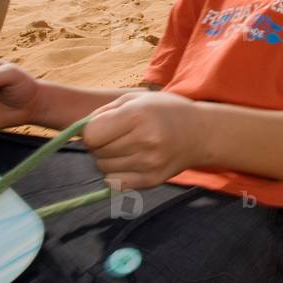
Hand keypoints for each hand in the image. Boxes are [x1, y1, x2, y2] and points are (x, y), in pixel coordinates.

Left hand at [83, 92, 201, 190]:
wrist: (201, 132)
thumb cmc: (166, 110)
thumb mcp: (137, 98)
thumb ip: (106, 111)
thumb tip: (80, 131)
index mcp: (138, 115)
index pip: (91, 134)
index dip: (92, 131)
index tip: (103, 127)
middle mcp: (144, 141)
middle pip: (97, 152)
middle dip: (100, 144)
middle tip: (117, 137)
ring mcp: (149, 164)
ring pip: (104, 168)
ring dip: (108, 159)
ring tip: (125, 147)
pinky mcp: (152, 180)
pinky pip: (116, 183)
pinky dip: (116, 174)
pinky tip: (129, 162)